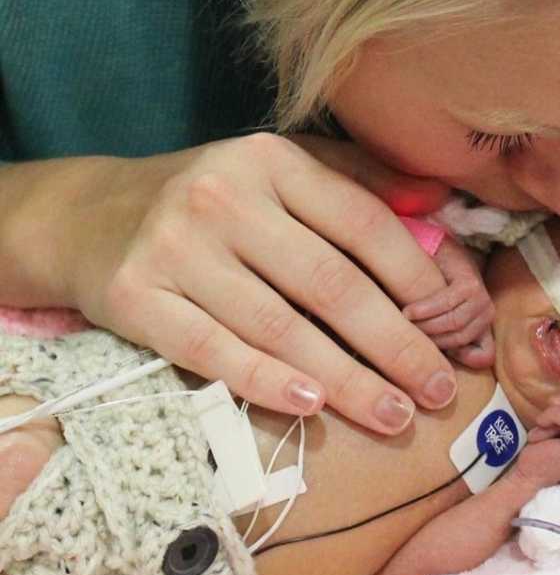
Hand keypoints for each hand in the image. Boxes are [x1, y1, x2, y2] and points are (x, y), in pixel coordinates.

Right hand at [32, 133, 458, 431]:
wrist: (92, 217)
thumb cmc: (211, 198)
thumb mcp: (282, 169)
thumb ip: (360, 179)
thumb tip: (439, 198)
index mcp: (270, 160)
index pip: (362, 222)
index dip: (417, 278)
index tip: (453, 324)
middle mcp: (222, 197)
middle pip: (329, 282)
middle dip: (396, 344)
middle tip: (439, 390)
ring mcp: (175, 249)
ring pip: (279, 326)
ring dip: (346, 380)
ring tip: (395, 414)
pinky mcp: (136, 299)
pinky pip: (212, 351)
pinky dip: (266, 381)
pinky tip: (313, 407)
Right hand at [402, 238, 494, 368]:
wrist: (428, 249)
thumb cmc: (422, 291)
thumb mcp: (429, 325)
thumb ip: (437, 346)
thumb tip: (438, 380)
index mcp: (480, 328)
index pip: (483, 356)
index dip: (455, 357)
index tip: (426, 354)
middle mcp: (486, 314)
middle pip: (459, 343)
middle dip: (428, 343)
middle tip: (402, 336)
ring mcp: (482, 299)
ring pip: (454, 326)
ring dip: (425, 327)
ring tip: (402, 322)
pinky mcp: (471, 284)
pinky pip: (447, 305)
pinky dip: (425, 309)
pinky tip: (408, 311)